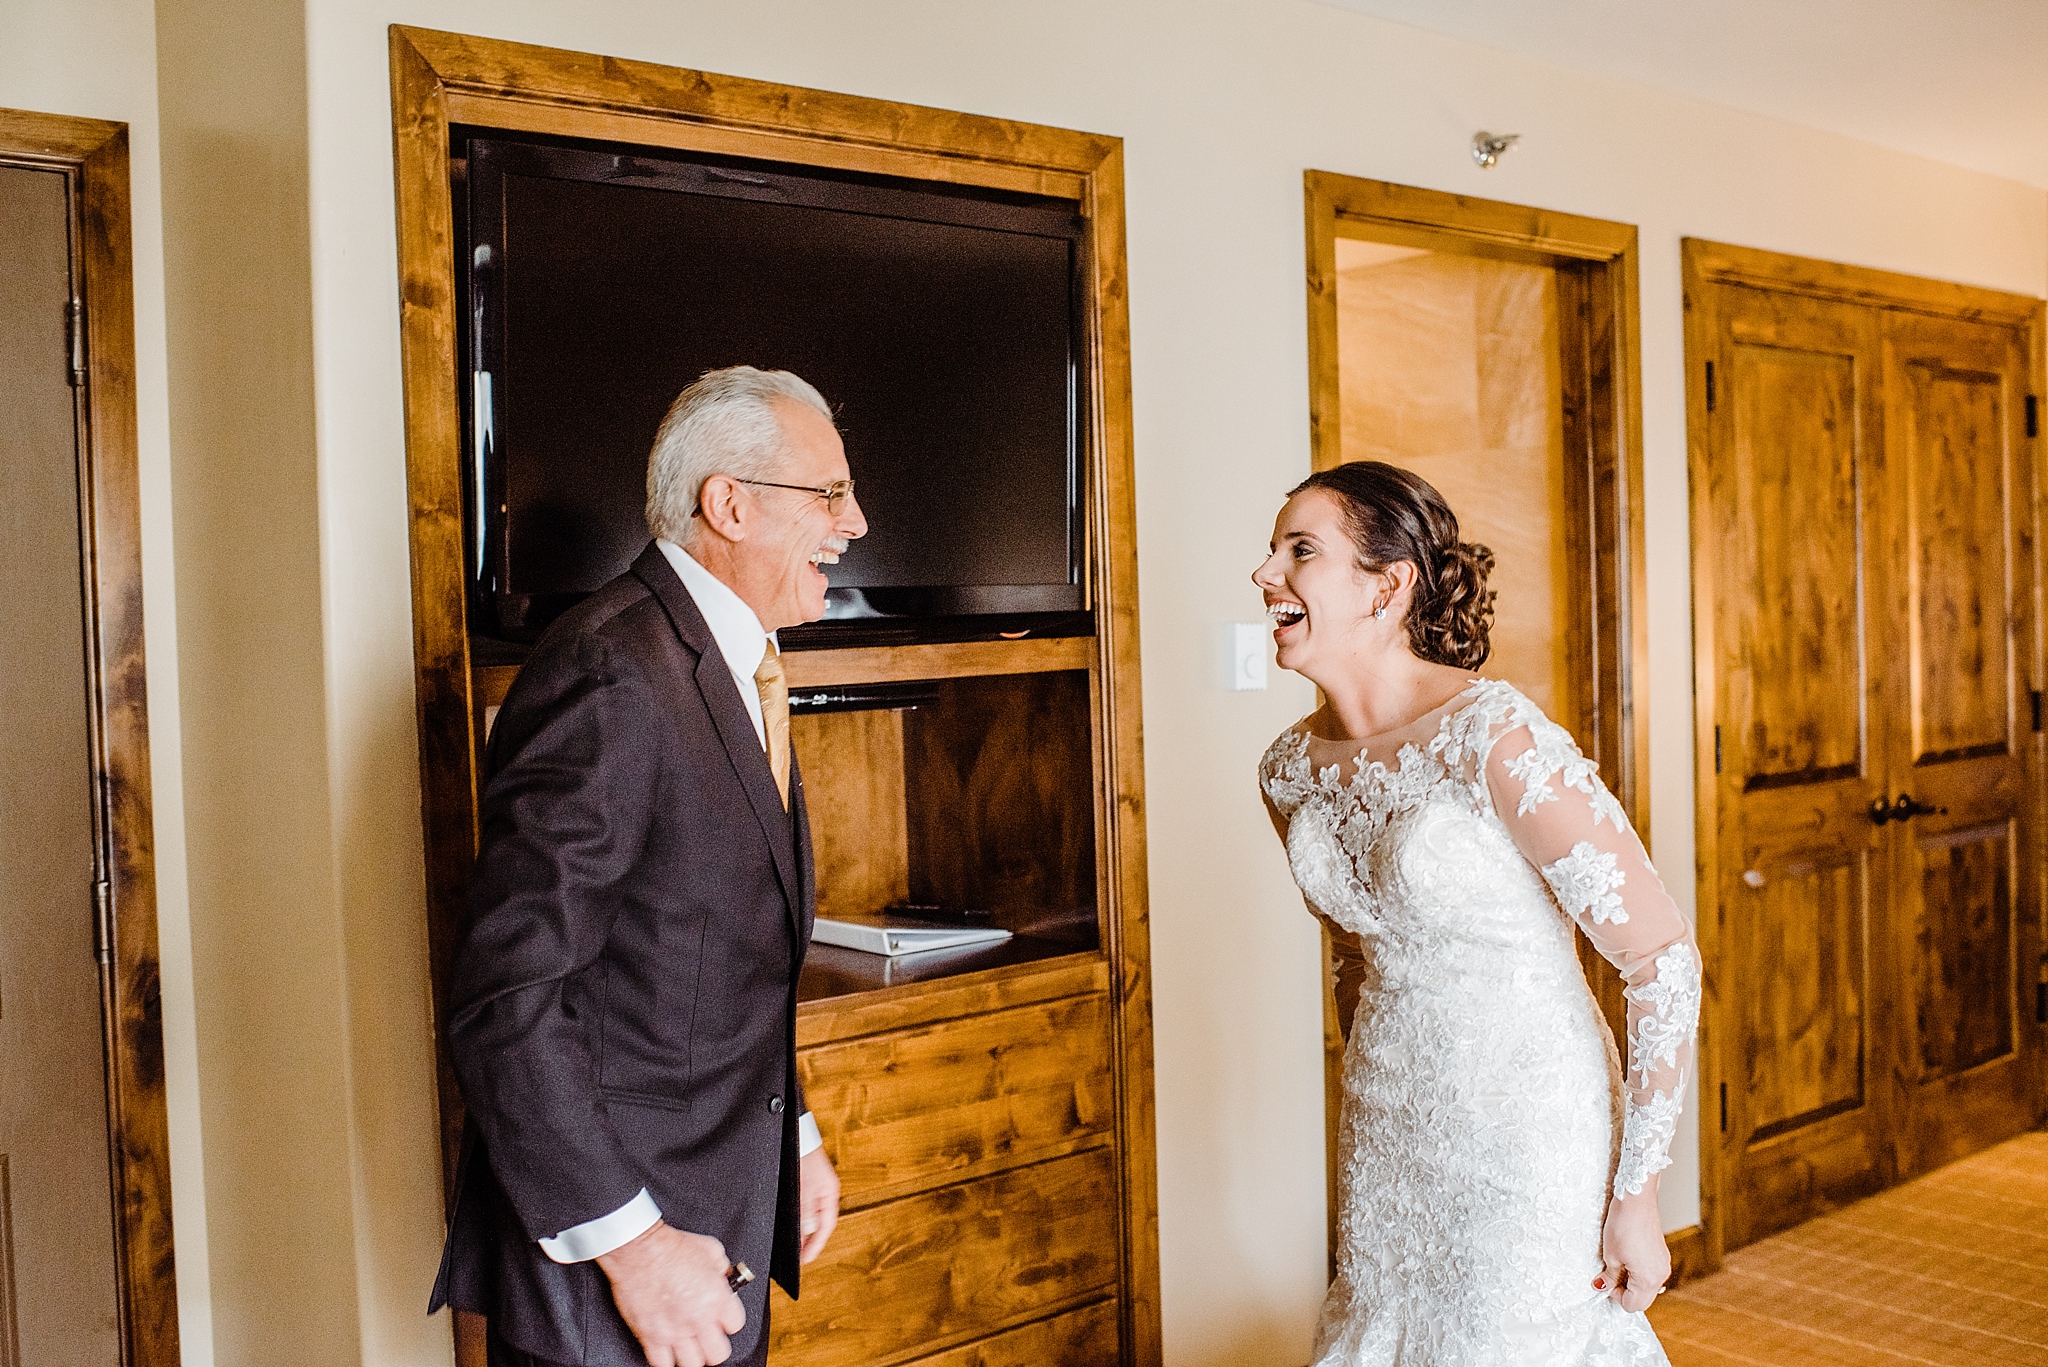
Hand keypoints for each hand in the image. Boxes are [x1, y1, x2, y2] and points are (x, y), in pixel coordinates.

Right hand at [595, 1222, 745, 1366]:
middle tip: (708, 1336)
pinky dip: (665, 1360)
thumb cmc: (669, 1246)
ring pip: (692, 1364)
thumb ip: (721, 1267)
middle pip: (718, 1354)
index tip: (722, 1317)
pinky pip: (661, 1364)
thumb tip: (725, 1274)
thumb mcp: (709, 1248)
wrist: (638, 1249)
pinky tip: (666, 1349)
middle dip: (715, 1346)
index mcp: (716, 1298)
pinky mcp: (650, 1336)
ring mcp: (673, 1331)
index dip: (729, 1320)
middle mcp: (698, 1319)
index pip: (735, 1325)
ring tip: (688, 1345)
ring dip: (692, 1355)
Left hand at [798, 1144, 840, 1263]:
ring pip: (812, 1217)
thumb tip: (807, 1231)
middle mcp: (826, 1193)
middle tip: (799, 1257)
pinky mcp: (807, 1185)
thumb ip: (806, 1210)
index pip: (826, 1226)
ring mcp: (817, 1189)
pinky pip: (805, 1208)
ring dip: (804, 1231)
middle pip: (820, 1223)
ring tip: (794, 1246)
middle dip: (810, 1241)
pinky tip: (792, 1226)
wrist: (796, 1135)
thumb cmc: (803, 1156)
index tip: (806, 1259)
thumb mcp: (804, 1187)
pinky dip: (800, 1219)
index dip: (817, 1244)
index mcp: (830, 1193)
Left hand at [1595, 1187, 1671, 1312]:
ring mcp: (1663, 1265)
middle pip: (1643, 1300)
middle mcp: (1660, 1275)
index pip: (1633, 1305)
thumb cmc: (1623, 1226)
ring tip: (1618, 1264)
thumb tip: (1602, 1287)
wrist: (1637, 1201)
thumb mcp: (1611, 1255)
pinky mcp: (1662, 1255)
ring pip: (1648, 1288)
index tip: (1605, 1281)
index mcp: (1648, 1280)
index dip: (1615, 1296)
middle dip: (1625, 1293)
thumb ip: (1609, 1276)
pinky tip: (1628, 1258)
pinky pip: (1651, 1274)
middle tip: (1610, 1276)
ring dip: (1632, 1283)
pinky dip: (1639, 1273)